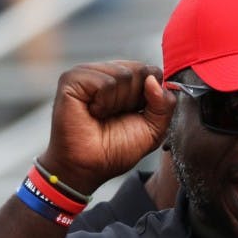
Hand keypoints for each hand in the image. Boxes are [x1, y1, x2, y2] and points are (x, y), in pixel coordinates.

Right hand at [38, 61, 175, 194]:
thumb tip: (154, 80)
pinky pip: (105, 82)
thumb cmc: (115, 150)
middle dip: (135, 100)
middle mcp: (107, 72)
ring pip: (123, 74)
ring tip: (102, 115)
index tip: (135, 114)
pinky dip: (104, 103)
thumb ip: (165, 105)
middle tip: (116, 116)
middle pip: (141, 70)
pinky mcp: (73, 79)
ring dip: (118, 103)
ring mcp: (88, 73)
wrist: (89, 167)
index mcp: (125, 81)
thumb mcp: (153, 130)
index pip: (152, 71)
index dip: (151, 96)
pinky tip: (92, 112)